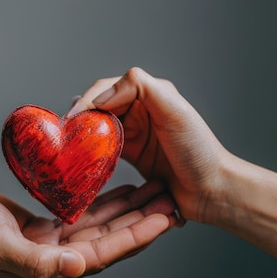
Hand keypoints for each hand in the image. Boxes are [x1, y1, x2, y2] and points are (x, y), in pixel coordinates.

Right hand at [0, 178, 176, 277]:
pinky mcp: (42, 227)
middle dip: (140, 223)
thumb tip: (79, 267)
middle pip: (107, 242)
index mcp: (46, 271)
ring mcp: (48, 245)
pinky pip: (80, 215)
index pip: (102, 255)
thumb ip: (36, 261)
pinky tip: (121, 190)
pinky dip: (102, 203)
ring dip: (126, 211)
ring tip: (155, 192)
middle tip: (171, 201)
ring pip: (98, 228)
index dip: (135, 238)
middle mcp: (52, 261)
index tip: (165, 218)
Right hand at [67, 67, 230, 223]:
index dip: (89, 99)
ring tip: (68, 140)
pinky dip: (91, 148)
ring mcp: (136, 133)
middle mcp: (142, 110)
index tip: (74, 117)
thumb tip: (102, 96)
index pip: (110, 88)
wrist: (211, 190)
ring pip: (100, 125)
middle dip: (81, 114)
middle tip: (65, 130)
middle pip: (101, 105)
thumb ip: (140, 87)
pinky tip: (81, 153)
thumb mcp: (173, 110)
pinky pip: (105, 146)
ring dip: (84, 130)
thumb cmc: (198, 150)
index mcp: (151, 94)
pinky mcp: (133, 155)